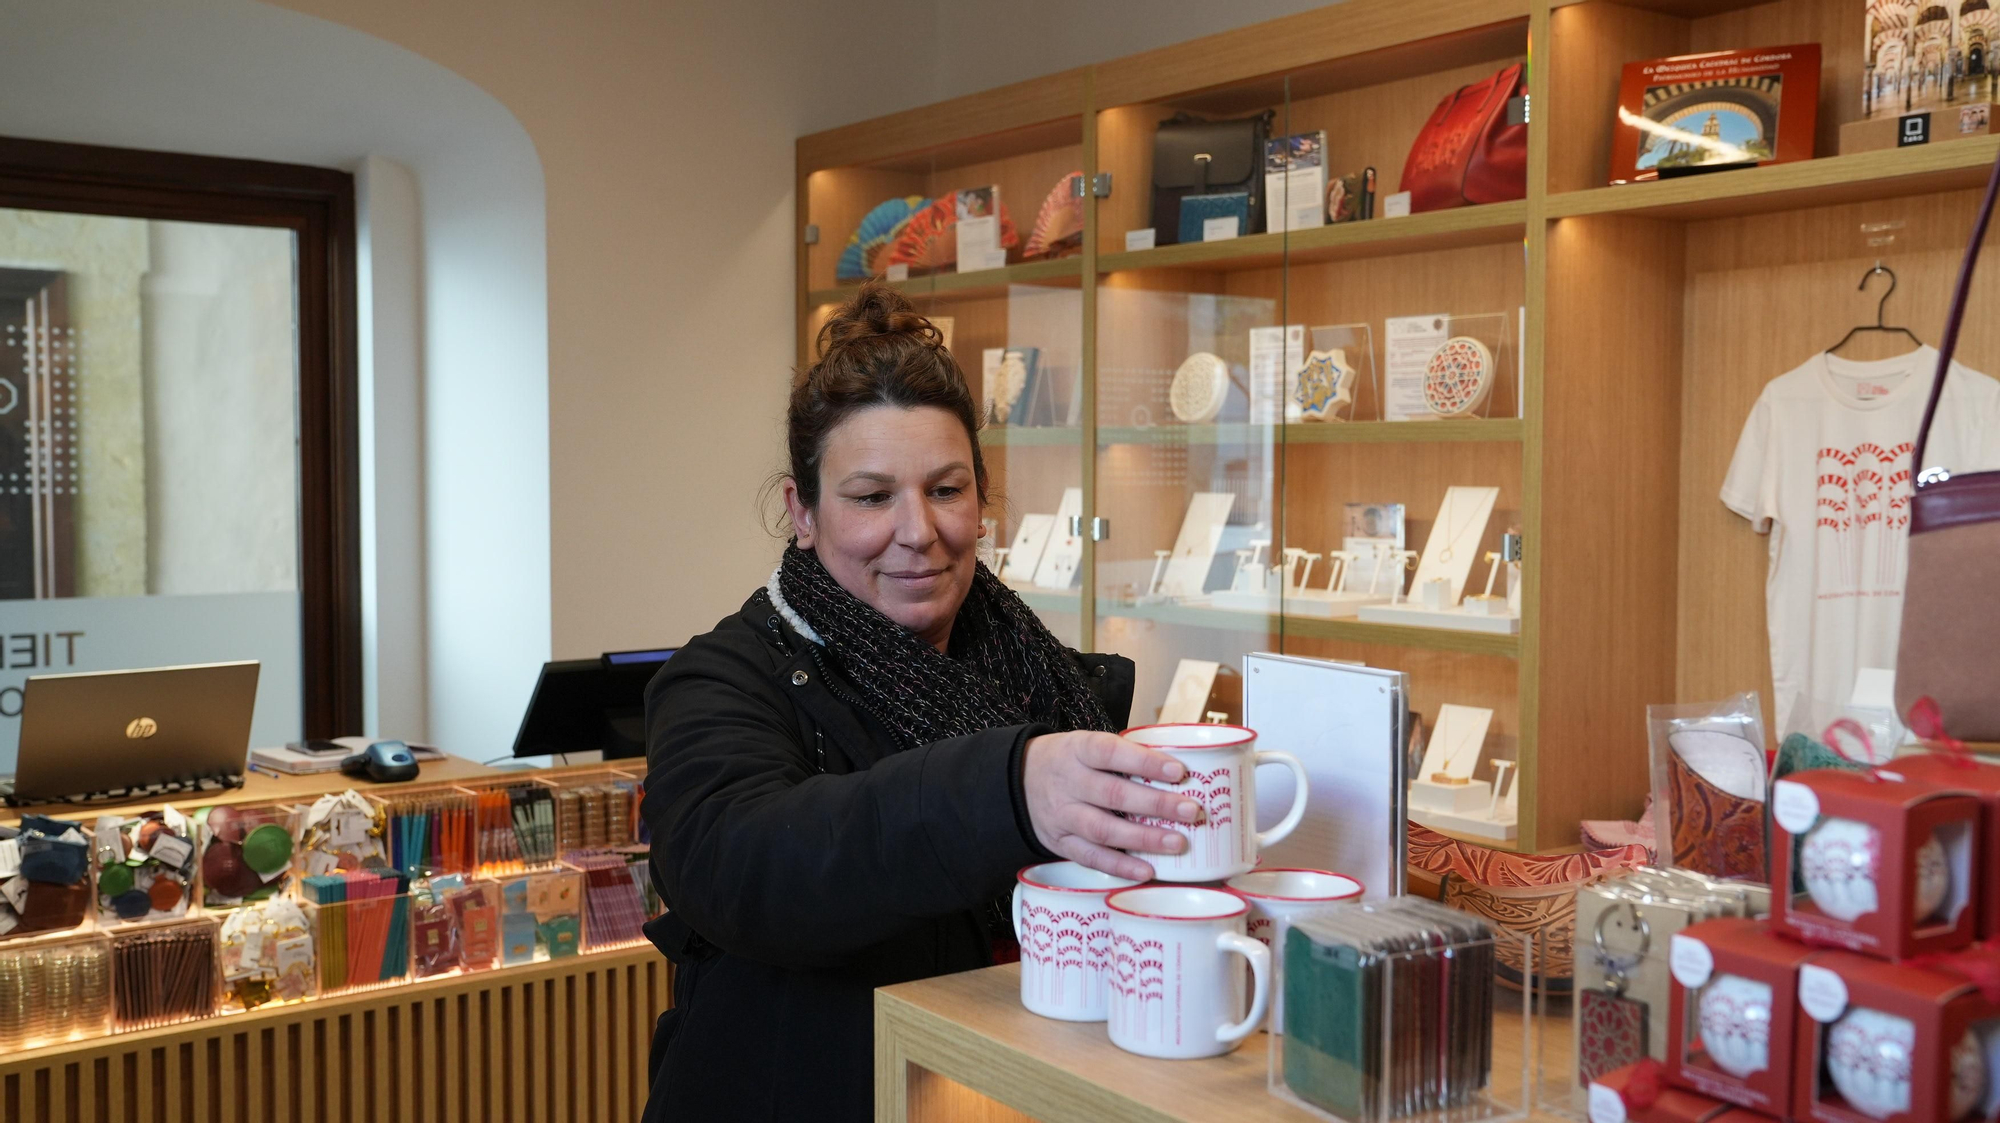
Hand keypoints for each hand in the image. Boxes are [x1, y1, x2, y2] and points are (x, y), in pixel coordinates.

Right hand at [1021, 731, 1203, 880]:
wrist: (1017, 782)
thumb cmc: (1069, 762)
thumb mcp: (1086, 745)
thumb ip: (1124, 756)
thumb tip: (1180, 771)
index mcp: (1077, 750)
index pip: (1111, 753)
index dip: (1145, 762)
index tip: (1178, 771)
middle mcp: (1068, 782)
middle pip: (1113, 795)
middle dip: (1156, 804)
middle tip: (1190, 810)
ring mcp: (1063, 815)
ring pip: (1103, 830)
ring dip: (1143, 838)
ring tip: (1177, 843)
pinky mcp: (1060, 842)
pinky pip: (1091, 857)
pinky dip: (1119, 866)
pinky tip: (1147, 870)